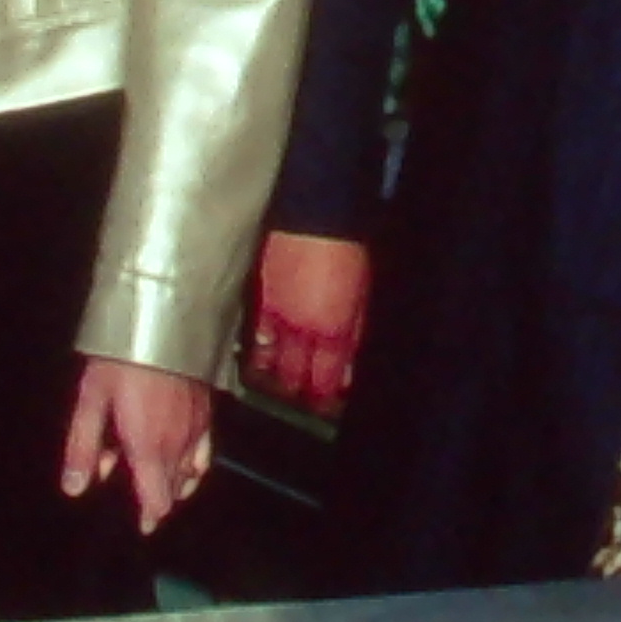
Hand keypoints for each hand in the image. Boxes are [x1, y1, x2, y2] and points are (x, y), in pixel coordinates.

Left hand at [63, 356, 215, 532]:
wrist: (163, 321)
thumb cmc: (121, 360)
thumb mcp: (92, 401)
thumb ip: (83, 448)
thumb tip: (74, 488)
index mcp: (147, 447)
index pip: (157, 500)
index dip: (151, 515)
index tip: (144, 525)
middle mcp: (177, 444)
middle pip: (174, 488)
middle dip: (158, 497)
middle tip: (142, 498)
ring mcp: (196, 428)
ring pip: (190, 471)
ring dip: (174, 481)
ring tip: (160, 480)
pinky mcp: (207, 411)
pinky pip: (206, 450)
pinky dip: (196, 463)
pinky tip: (188, 461)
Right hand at [250, 233, 372, 414]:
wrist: (317, 214)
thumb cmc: (348, 251)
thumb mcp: (363, 294)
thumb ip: (355, 330)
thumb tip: (348, 365)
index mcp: (332, 330)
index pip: (326, 377)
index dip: (325, 395)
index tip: (326, 407)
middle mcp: (302, 330)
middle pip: (296, 374)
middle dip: (299, 392)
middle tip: (301, 403)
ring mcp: (277, 316)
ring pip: (272, 359)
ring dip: (275, 376)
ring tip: (277, 389)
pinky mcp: (261, 298)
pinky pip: (257, 334)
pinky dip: (259, 349)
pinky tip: (258, 360)